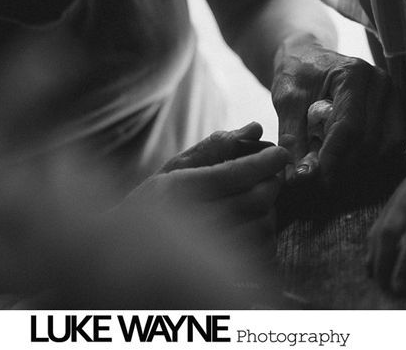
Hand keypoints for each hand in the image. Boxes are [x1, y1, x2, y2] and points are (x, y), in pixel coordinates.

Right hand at [120, 122, 288, 256]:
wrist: (124, 254)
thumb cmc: (154, 204)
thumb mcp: (177, 168)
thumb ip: (216, 147)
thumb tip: (255, 129)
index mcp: (177, 190)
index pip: (233, 174)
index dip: (263, 162)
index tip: (281, 153)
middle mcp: (189, 222)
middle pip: (252, 202)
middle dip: (272, 184)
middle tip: (276, 174)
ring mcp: (203, 255)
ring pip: (260, 229)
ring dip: (272, 211)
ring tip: (264, 198)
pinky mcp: (218, 276)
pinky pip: (259, 257)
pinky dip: (267, 238)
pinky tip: (257, 225)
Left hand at [271, 38, 405, 184]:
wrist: (308, 56)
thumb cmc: (296, 74)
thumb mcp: (286, 101)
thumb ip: (292, 138)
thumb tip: (301, 177)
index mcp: (352, 73)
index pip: (349, 126)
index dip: (334, 158)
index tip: (317, 179)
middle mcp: (380, 82)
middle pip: (369, 140)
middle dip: (344, 165)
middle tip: (320, 177)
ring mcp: (393, 94)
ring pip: (385, 146)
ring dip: (358, 163)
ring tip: (333, 164)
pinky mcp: (396, 108)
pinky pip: (393, 144)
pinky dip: (372, 156)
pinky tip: (349, 156)